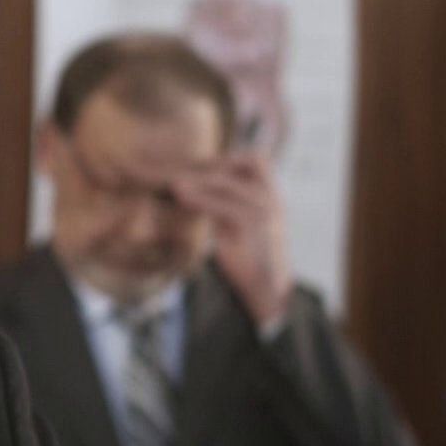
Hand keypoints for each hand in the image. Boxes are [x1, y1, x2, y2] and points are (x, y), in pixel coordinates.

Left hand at [171, 150, 291, 326]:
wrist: (266, 286)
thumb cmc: (248, 252)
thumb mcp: (235, 221)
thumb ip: (220, 201)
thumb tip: (188, 185)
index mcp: (270, 195)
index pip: (256, 160)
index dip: (227, 159)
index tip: (198, 166)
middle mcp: (271, 199)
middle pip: (242, 165)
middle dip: (209, 166)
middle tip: (181, 171)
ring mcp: (264, 212)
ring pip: (228, 184)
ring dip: (199, 181)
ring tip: (175, 184)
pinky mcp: (253, 228)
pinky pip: (224, 206)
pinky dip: (200, 199)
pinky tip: (182, 197)